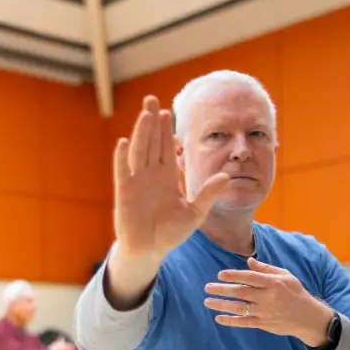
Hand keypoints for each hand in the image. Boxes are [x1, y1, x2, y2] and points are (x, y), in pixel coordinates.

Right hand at [114, 95, 229, 259]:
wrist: (150, 250)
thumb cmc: (170, 232)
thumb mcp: (195, 213)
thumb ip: (209, 194)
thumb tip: (227, 176)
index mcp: (166, 177)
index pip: (167, 148)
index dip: (167, 130)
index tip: (169, 111)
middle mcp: (150, 174)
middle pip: (151, 142)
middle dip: (151, 121)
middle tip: (151, 99)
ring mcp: (136, 182)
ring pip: (139, 151)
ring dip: (141, 133)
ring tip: (144, 114)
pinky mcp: (124, 193)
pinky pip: (122, 172)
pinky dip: (122, 158)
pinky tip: (123, 142)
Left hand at [203, 257, 332, 345]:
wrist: (308, 317)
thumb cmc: (295, 292)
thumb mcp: (285, 276)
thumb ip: (266, 269)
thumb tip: (249, 261)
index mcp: (273, 283)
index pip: (250, 278)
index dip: (234, 275)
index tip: (220, 274)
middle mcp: (268, 297)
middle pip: (241, 292)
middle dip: (222, 290)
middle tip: (207, 287)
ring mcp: (264, 312)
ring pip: (239, 308)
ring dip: (222, 305)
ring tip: (207, 302)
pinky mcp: (263, 324)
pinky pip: (244, 322)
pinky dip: (231, 321)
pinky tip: (219, 318)